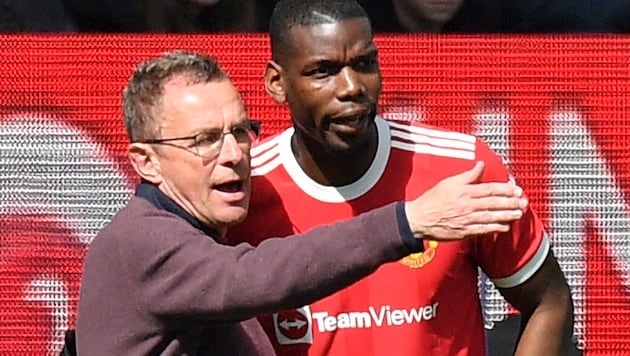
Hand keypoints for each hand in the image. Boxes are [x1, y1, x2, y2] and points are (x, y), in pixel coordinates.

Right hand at [404, 161, 527, 240]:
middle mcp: (467, 205)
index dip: (505, 190)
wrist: (419, 219)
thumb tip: (481, 165)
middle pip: (493, 203)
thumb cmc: (432, 200)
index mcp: (464, 191)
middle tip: (523, 202)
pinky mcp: (464, 232)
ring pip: (491, 217)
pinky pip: (483, 229)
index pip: (489, 189)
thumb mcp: (449, 182)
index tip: (517, 189)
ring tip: (519, 214)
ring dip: (507, 215)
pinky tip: (505, 227)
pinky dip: (495, 228)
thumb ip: (468, 175)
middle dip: (511, 202)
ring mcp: (466, 219)